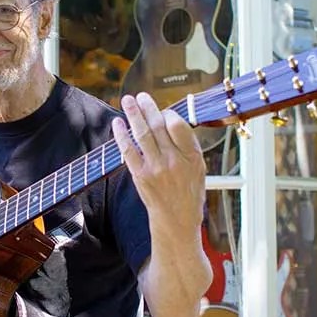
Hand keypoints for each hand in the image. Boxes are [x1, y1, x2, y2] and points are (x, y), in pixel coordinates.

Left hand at [112, 93, 205, 232]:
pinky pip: (129, 151)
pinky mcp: (141, 176)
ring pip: (143, 134)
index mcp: (192, 156)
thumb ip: (187, 145)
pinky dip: (121, 135)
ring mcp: (156, 168)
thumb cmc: (188, 192)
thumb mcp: (198, 168)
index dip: (168, 114)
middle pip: (158, 126)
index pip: (178, 125)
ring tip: (127, 100)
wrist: (177, 220)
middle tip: (140, 96)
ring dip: (133, 114)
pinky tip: (117, 123)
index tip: (163, 111)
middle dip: (148, 107)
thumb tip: (170, 120)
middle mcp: (174, 161)